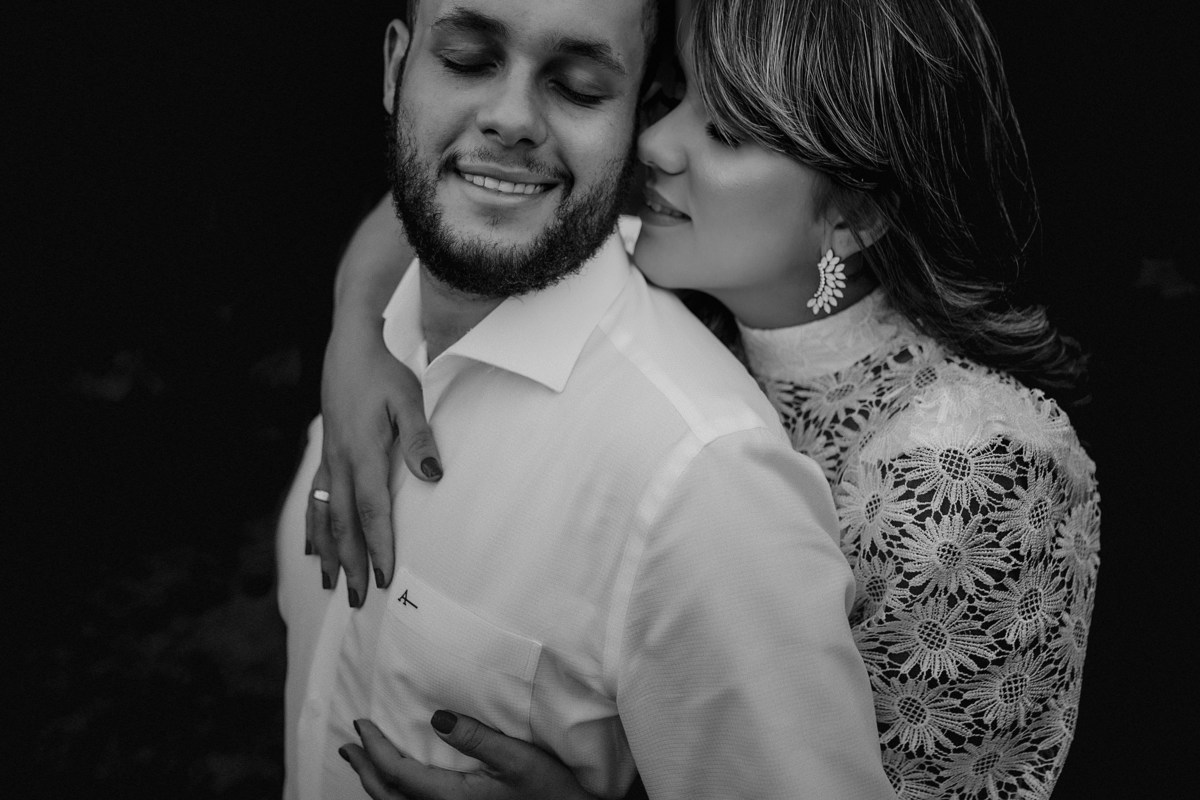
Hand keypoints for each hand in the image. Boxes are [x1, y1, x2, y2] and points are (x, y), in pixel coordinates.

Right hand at [306, 314, 440, 607]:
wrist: (348, 348)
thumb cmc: (383, 373)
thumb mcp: (408, 399)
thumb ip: (418, 438)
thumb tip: (433, 474)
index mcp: (363, 453)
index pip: (372, 511)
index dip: (379, 547)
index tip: (384, 579)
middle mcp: (340, 463)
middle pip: (344, 524)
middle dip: (352, 564)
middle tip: (359, 599)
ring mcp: (328, 460)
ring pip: (324, 516)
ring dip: (329, 552)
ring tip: (330, 584)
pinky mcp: (325, 455)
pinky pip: (315, 498)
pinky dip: (314, 526)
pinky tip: (314, 547)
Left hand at [340, 712, 597, 799]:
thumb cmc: (552, 788)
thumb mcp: (519, 759)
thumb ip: (478, 739)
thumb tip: (438, 717)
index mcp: (453, 797)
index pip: (399, 773)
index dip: (376, 749)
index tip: (362, 724)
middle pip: (388, 796)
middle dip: (365, 769)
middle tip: (350, 744)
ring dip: (375, 783)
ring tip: (363, 762)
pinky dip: (394, 794)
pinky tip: (398, 782)